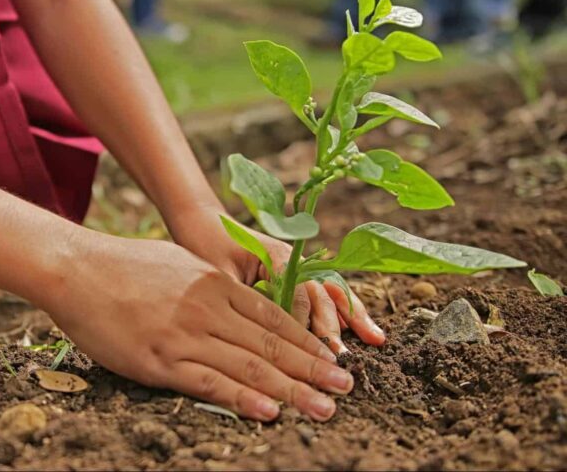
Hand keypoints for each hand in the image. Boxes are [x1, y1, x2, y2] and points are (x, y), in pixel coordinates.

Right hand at [41, 235, 354, 420]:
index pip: (274, 318)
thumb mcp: (179, 263)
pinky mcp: (159, 360)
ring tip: (323, 408)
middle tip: (345, 389)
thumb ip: (211, 285)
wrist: (76, 269)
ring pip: (249, 367)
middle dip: (313, 369)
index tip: (333, 360)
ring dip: (292, 390)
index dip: (308, 342)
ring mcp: (185, 335)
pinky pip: (209, 383)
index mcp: (215, 284)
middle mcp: (208, 309)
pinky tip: (269, 412)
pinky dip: (242, 399)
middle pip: (272, 345)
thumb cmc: (123, 266)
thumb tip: (237, 300)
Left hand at [167, 206, 385, 353]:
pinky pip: (325, 293)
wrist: (203, 222)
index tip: (305, 352)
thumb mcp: (218, 274)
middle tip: (340, 358)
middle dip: (332, 327)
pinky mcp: (297, 274)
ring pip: (331, 293)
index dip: (302, 325)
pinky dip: (345, 310)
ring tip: (376, 340)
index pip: (298, 295)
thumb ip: (242, 298)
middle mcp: (295, 260)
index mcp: (277, 256)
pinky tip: (365, 329)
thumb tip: (257, 333)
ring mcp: (299, 265)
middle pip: (320, 295)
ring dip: (352, 317)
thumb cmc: (205, 246)